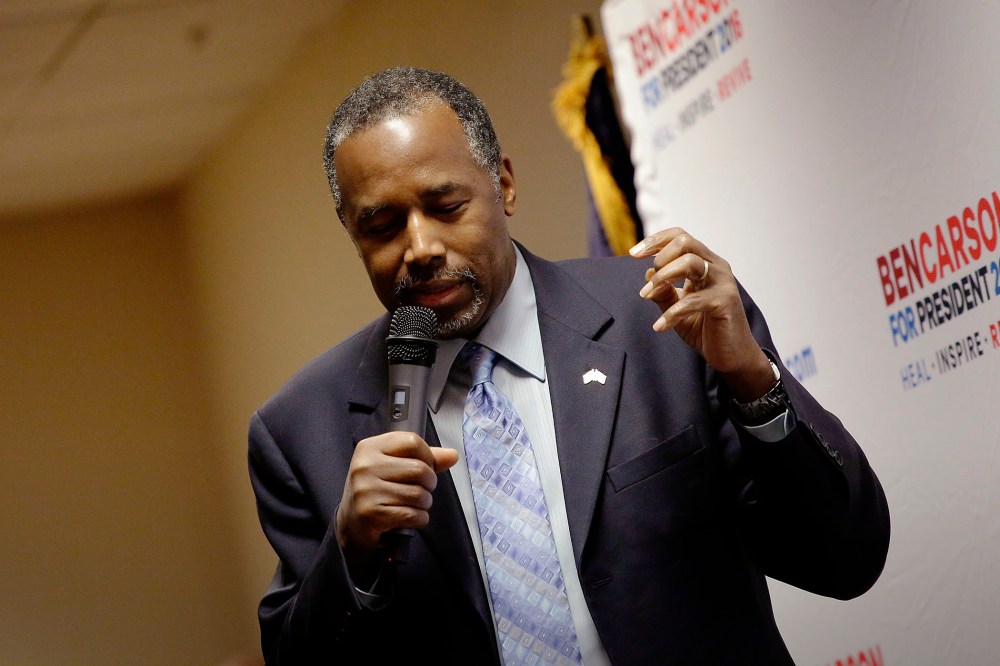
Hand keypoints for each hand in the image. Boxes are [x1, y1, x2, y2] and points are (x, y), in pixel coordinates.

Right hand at [336, 432, 457, 572]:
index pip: (412, 441)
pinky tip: (409, 518)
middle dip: (429, 483)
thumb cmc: (376, 490)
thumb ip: (423, 458)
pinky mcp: (372, 514)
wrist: (351, 524)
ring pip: (418, 494)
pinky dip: (419, 519)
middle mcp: (365, 466)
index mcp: (370, 447)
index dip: (427, 456)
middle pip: (419, 469)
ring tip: (414, 504)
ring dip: (424, 503)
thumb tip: (452, 455)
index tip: (425, 466)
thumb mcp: (393, 467)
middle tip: (421, 489)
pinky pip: (413, 514)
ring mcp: (366, 490)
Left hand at [630, 227, 773, 401]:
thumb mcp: (676, 308)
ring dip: (662, 278)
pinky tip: (659, 326)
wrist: (730, 356)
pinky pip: (692, 300)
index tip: (633, 254)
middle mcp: (716, 267)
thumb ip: (663, 292)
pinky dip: (671, 313)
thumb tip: (647, 273)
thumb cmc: (706, 329)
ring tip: (647, 296)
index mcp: (705, 263)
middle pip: (685, 242)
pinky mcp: (725, 302)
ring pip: (689, 262)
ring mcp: (723, 282)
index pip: (680, 237)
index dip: (655, 240)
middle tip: (648, 282)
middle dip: (659, 257)